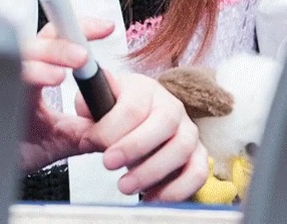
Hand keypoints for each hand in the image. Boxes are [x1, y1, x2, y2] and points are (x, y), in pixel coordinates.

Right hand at [19, 16, 113, 171]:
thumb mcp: (59, 138)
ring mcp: (6, 82)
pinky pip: (2, 80)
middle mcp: (21, 72)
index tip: (106, 28)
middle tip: (83, 56)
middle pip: (39, 42)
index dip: (82, 29)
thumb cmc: (17, 146)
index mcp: (39, 74)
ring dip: (43, 61)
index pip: (60, 40)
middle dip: (61, 45)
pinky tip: (37, 85)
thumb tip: (113, 125)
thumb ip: (83, 129)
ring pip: (20, 56)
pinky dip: (23, 79)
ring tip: (61, 74)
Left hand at [80, 71, 207, 200]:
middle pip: (165, 121)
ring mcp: (188, 129)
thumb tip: (89, 107)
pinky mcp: (197, 154)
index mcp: (144, 89)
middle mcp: (171, 105)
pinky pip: (198, 172)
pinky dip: (177, 189)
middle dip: (133, 147)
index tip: (89, 142)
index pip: (133, 105)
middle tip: (108, 163)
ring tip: (125, 185)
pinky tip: (151, 197)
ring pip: (183, 147)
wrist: (133, 129)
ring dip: (152, 171)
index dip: (109, 128)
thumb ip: (89, 107)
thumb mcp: (96, 107)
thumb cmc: (114, 117)